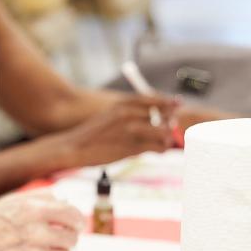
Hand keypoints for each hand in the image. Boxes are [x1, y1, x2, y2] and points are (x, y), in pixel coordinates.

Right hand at [0, 191, 81, 250]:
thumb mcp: (5, 202)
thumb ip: (36, 199)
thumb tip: (61, 198)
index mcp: (32, 210)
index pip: (72, 215)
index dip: (77, 220)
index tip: (76, 224)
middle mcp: (36, 233)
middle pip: (71, 238)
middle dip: (68, 239)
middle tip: (60, 239)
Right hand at [39, 95, 177, 170]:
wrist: (73, 147)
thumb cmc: (91, 134)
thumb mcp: (108, 116)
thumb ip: (126, 114)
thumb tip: (147, 116)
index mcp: (122, 104)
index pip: (153, 99)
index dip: (167, 101)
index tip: (177, 104)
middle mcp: (129, 115)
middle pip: (162, 114)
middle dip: (169, 121)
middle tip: (170, 128)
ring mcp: (131, 131)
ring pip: (163, 131)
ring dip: (167, 137)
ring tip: (164, 142)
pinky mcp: (132, 147)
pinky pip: (158, 147)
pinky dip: (161, 149)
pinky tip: (158, 151)